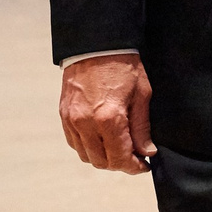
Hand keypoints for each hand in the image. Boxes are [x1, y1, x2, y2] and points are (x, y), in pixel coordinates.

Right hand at [60, 53, 153, 174]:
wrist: (96, 45)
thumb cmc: (123, 66)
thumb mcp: (142, 95)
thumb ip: (142, 127)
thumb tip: (147, 151)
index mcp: (109, 118)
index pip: (120, 158)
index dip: (134, 167)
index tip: (144, 166)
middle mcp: (86, 123)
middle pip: (102, 162)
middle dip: (120, 165)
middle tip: (134, 159)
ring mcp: (72, 120)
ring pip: (86, 156)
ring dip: (103, 158)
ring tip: (119, 150)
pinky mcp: (64, 115)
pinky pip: (74, 142)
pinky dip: (88, 147)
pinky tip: (102, 140)